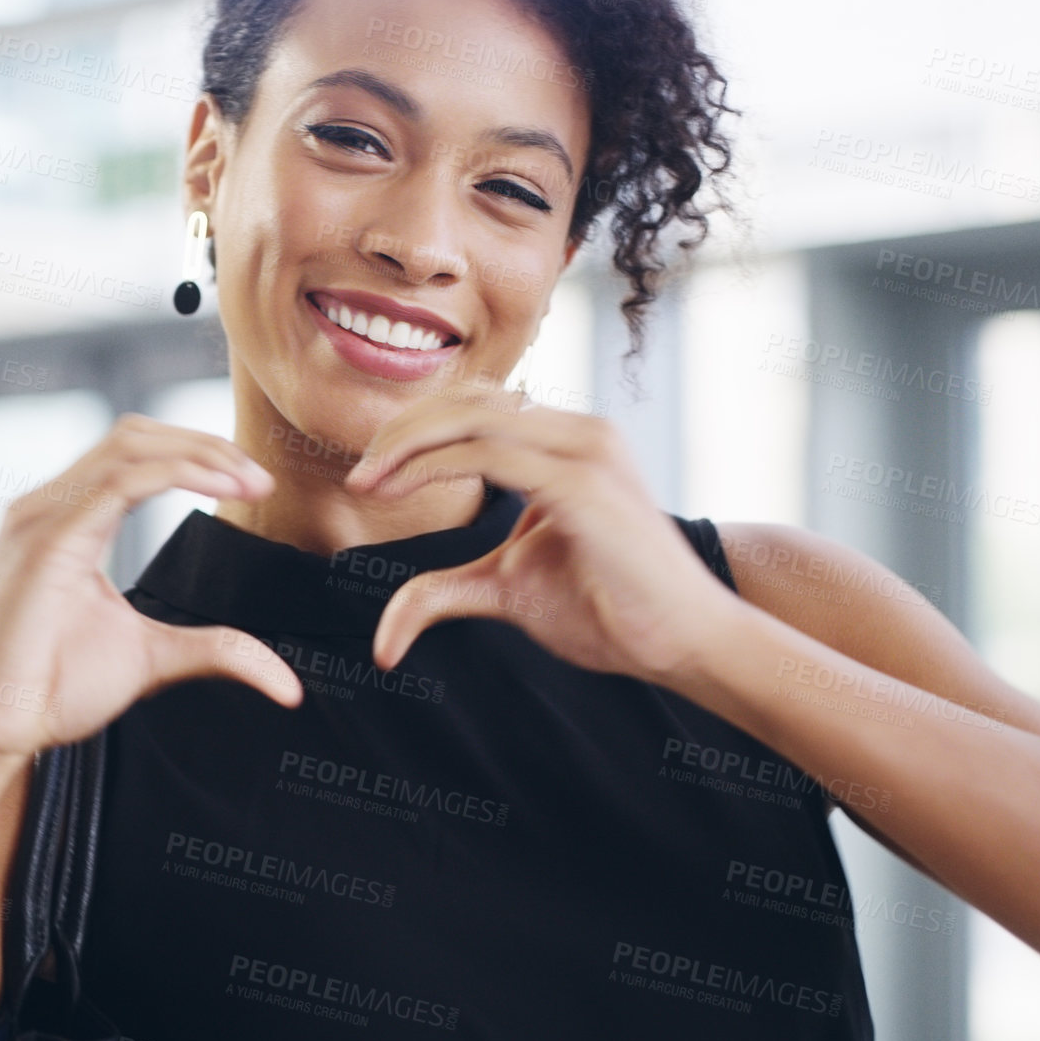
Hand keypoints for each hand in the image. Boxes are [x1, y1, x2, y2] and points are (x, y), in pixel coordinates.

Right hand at [0, 413, 301, 756]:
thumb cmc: (51, 690)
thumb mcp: (154, 658)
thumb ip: (216, 650)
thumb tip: (289, 685)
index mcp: (66, 520)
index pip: (134, 453)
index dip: (197, 454)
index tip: (255, 483)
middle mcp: (47, 507)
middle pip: (134, 436)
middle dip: (204, 444)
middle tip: (261, 477)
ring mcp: (41, 519)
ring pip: (127, 447)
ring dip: (198, 454)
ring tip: (248, 481)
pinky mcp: (43, 542)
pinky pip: (115, 483)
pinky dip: (174, 473)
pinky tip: (218, 488)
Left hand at [345, 390, 739, 684]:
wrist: (681, 641)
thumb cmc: (609, 611)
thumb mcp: (506, 589)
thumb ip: (446, 591)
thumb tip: (385, 637)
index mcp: (569, 442)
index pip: (478, 405)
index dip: (416, 429)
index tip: (369, 474)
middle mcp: (581, 430)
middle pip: (468, 399)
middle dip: (402, 430)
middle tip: (358, 476)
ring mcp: (585, 450)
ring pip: (471, 416)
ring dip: (406, 443)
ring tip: (366, 481)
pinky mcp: (581, 482)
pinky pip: (486, 453)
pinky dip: (431, 465)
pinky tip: (395, 487)